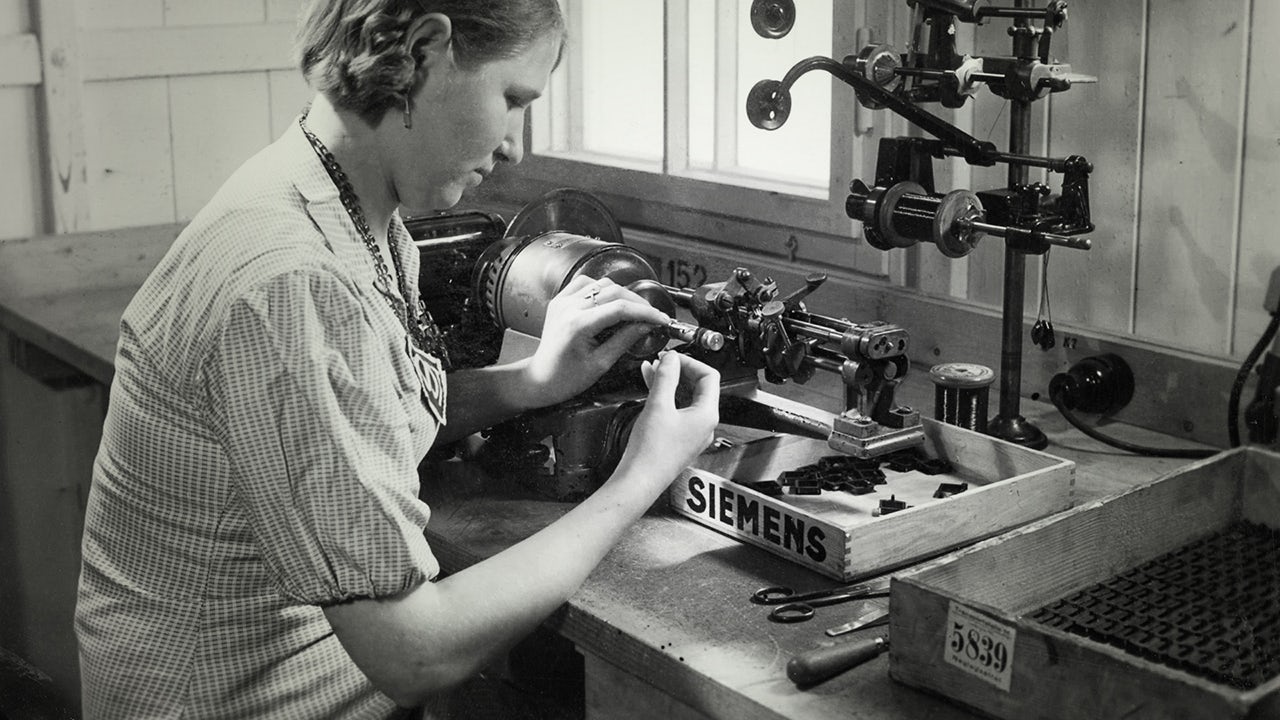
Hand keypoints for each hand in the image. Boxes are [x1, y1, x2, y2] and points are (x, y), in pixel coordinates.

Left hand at [519, 275, 671, 407]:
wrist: (541, 378)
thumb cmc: (566, 377)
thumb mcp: (601, 363)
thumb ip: (624, 340)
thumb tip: (645, 325)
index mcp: (578, 325)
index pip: (620, 308)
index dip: (645, 312)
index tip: (660, 318)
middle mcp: (569, 308)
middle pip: (613, 292)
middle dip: (638, 302)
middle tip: (652, 315)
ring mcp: (563, 301)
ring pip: (601, 284)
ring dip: (622, 294)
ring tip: (634, 310)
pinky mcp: (561, 300)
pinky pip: (586, 283)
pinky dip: (602, 289)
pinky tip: (610, 301)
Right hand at [613, 351, 719, 492]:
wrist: (639, 481)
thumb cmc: (651, 452)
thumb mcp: (658, 405)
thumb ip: (666, 376)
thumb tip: (671, 359)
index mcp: (707, 415)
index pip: (709, 376)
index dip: (690, 362)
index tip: (672, 357)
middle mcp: (705, 425)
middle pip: (698, 387)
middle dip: (678, 371)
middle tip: (661, 361)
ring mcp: (692, 433)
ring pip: (685, 399)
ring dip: (670, 383)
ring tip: (652, 371)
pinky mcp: (679, 439)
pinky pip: (677, 411)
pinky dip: (665, 397)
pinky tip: (650, 389)